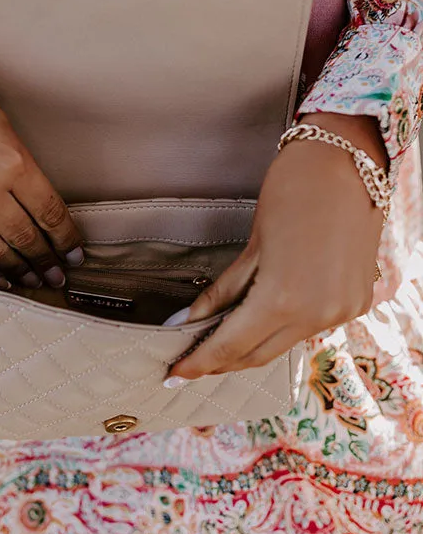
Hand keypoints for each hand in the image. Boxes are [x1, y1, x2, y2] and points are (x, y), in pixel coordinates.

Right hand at [0, 0, 82, 289]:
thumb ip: (15, 162)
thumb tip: (31, 200)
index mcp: (10, 160)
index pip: (49, 212)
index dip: (65, 237)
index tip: (76, 253)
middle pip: (23, 238)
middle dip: (45, 261)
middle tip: (58, 277)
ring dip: (16, 272)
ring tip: (33, 283)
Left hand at [167, 113, 385, 381]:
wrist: (348, 160)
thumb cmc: (293, 191)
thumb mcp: (251, 244)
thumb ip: (222, 291)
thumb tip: (187, 321)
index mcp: (285, 300)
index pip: (231, 347)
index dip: (200, 363)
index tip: (175, 373)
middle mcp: (318, 315)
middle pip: (257, 356)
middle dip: (221, 362)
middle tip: (191, 362)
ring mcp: (342, 311)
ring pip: (284, 344)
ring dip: (252, 346)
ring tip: (221, 341)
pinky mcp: (357, 301)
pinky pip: (311, 327)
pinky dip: (283, 328)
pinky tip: (263, 320)